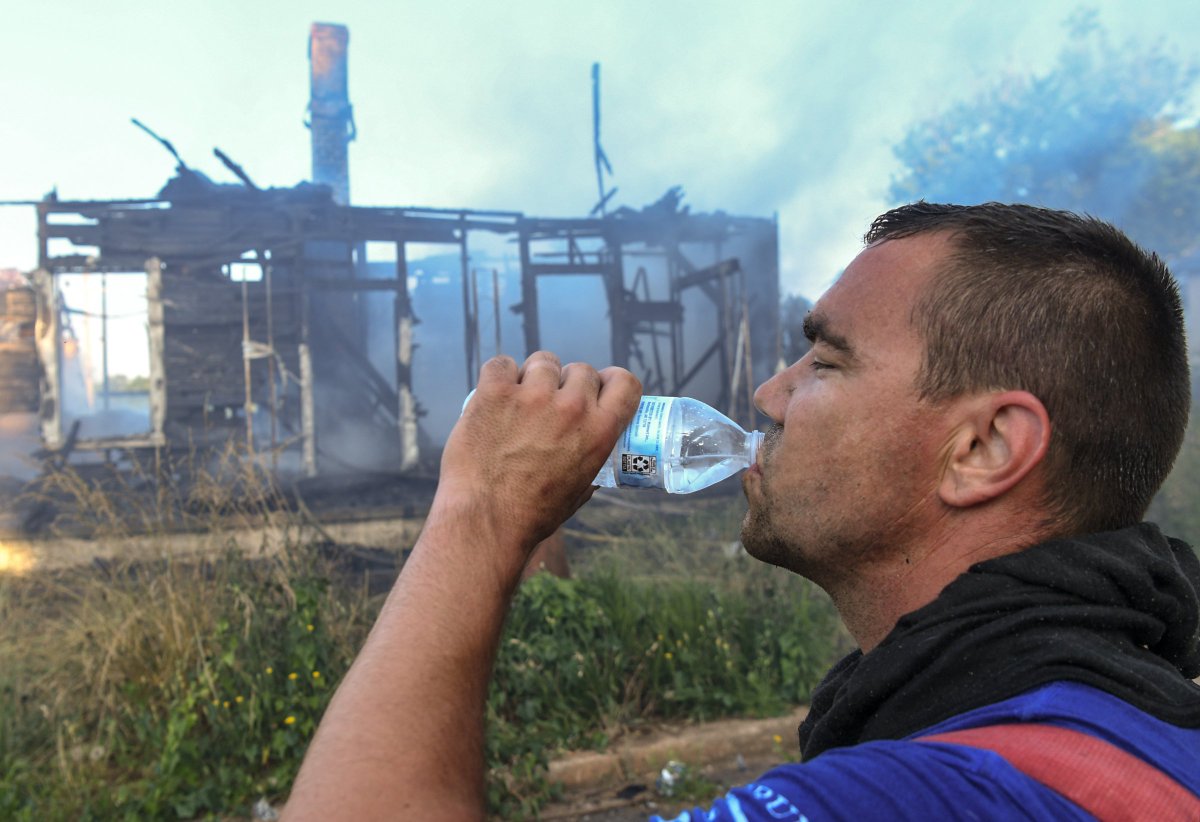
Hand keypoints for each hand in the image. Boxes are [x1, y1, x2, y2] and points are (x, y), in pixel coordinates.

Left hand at [437, 351, 640, 552]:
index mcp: (600, 430)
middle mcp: (572, 407)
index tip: (598, 389)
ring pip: (543, 362)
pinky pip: (502, 364)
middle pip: (581, 370)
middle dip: (568, 384)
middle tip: (549, 406)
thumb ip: (592, 460)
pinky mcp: (496, 392)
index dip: (610, 382)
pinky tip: (495, 395)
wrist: (486, 520)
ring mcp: (533, 396)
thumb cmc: (533, 514)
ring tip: (520, 402)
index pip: (625, 382)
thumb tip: (594, 449)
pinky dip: (499, 376)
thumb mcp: (581, 489)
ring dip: (534, 377)